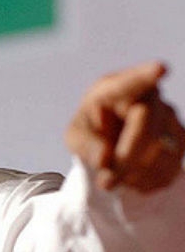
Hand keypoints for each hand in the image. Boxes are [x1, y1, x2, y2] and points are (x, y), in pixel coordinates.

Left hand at [65, 62, 184, 192]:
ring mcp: (169, 118)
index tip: (160, 69)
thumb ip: (86, 145)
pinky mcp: (180, 141)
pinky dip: (146, 182)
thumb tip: (104, 160)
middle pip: (146, 126)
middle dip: (127, 158)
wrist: (110, 146)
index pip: (132, 82)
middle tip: (106, 182)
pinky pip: (170, 168)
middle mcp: (148, 98)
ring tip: (114, 177)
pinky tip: (131, 178)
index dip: (146, 75)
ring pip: (162, 151)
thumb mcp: (76, 137)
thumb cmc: (90, 132)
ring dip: (134, 174)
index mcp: (115, 88)